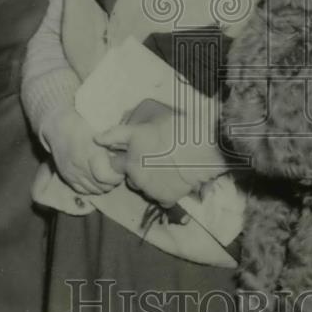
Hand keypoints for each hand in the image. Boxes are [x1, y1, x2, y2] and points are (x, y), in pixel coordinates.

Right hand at [42, 107, 123, 195]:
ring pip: (92, 190)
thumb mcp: (101, 135)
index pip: (106, 177)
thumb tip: (123, 161)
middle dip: (112, 183)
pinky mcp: (66, 176)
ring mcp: (72, 173)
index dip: (116, 178)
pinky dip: (90, 189)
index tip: (121, 172)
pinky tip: (95, 182)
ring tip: (107, 179)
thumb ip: (112, 149)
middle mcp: (80, 166)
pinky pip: (81, 190)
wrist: (59, 127)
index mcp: (91, 154)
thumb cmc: (82, 128)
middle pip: (101, 186)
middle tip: (116, 176)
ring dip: (102, 187)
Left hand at [96, 115, 225, 208]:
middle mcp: (133, 168)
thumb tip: (125, 125)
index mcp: (131, 143)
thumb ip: (135, 123)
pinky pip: (160, 198)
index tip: (106, 142)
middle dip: (132, 166)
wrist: (205, 148)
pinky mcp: (164, 198)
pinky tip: (176, 181)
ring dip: (147, 179)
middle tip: (151, 158)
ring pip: (141, 186)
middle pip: (124, 171)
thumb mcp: (155, 113)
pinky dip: (165, 192)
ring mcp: (147, 186)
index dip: (109, 142)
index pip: (111, 141)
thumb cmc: (183, 126)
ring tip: (166, 169)